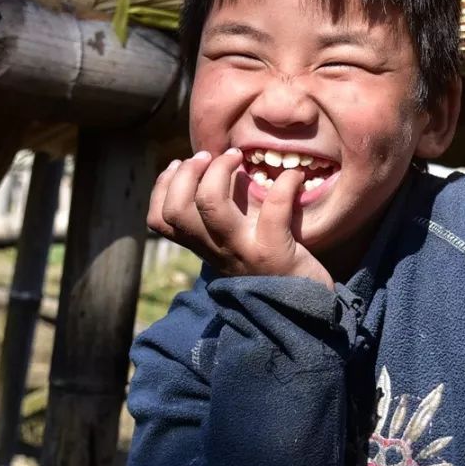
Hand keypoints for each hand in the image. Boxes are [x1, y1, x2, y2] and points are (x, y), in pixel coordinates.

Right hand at [148, 149, 333, 288]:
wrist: (304, 309)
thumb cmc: (272, 266)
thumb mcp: (238, 242)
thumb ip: (223, 216)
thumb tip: (216, 167)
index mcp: (204, 246)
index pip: (159, 221)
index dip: (163, 187)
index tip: (180, 165)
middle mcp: (216, 251)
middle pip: (176, 211)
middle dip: (186, 173)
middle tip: (208, 156)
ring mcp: (243, 252)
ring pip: (209, 206)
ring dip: (219, 171)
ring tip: (236, 158)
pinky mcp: (274, 253)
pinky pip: (273, 210)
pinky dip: (284, 186)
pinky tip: (294, 178)